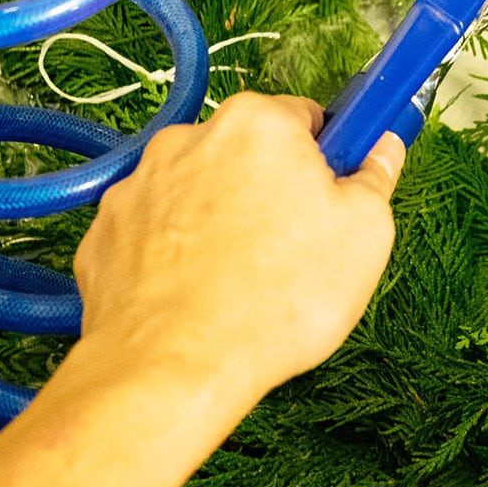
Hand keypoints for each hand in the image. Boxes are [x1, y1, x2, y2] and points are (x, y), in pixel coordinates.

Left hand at [72, 92, 403, 418]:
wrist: (173, 369)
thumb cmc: (274, 300)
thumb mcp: (365, 234)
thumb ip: (376, 178)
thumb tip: (382, 152)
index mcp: (257, 123)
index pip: (308, 117)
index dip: (329, 158)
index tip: (338, 189)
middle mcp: (189, 138)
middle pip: (247, 154)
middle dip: (271, 189)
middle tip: (297, 248)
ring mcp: (137, 186)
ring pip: (197, 193)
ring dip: (218, 220)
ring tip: (242, 282)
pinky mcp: (105, 234)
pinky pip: (153, 234)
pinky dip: (174, 256)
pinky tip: (197, 296)